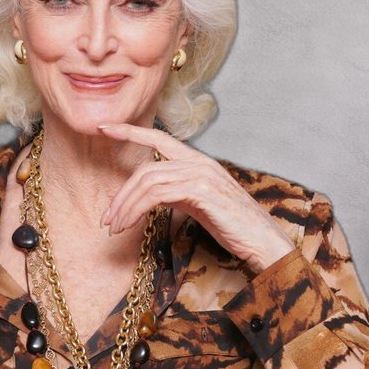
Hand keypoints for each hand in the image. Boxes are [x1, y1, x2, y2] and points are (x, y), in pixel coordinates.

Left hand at [97, 123, 294, 272]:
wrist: (262, 240)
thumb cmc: (233, 226)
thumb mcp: (199, 203)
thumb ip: (177, 192)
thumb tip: (151, 194)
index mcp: (198, 162)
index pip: (160, 138)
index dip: (131, 131)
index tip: (106, 128)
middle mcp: (199, 162)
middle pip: (146, 169)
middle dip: (121, 194)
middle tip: (107, 219)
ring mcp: (201, 175)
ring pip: (148, 182)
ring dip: (125, 206)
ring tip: (115, 227)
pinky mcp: (202, 191)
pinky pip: (158, 194)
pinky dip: (137, 209)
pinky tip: (131, 224)